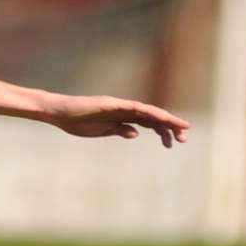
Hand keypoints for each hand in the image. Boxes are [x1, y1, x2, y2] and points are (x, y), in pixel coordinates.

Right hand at [43, 95, 190, 147]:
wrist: (60, 113)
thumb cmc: (77, 122)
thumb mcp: (102, 131)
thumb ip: (119, 130)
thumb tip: (136, 133)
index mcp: (123, 117)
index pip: (149, 123)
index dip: (164, 130)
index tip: (177, 141)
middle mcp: (125, 109)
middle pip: (153, 117)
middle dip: (170, 127)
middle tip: (184, 138)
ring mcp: (119, 105)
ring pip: (149, 112)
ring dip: (166, 120)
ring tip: (181, 128)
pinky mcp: (112, 104)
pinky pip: (134, 108)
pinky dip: (149, 112)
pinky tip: (161, 118)